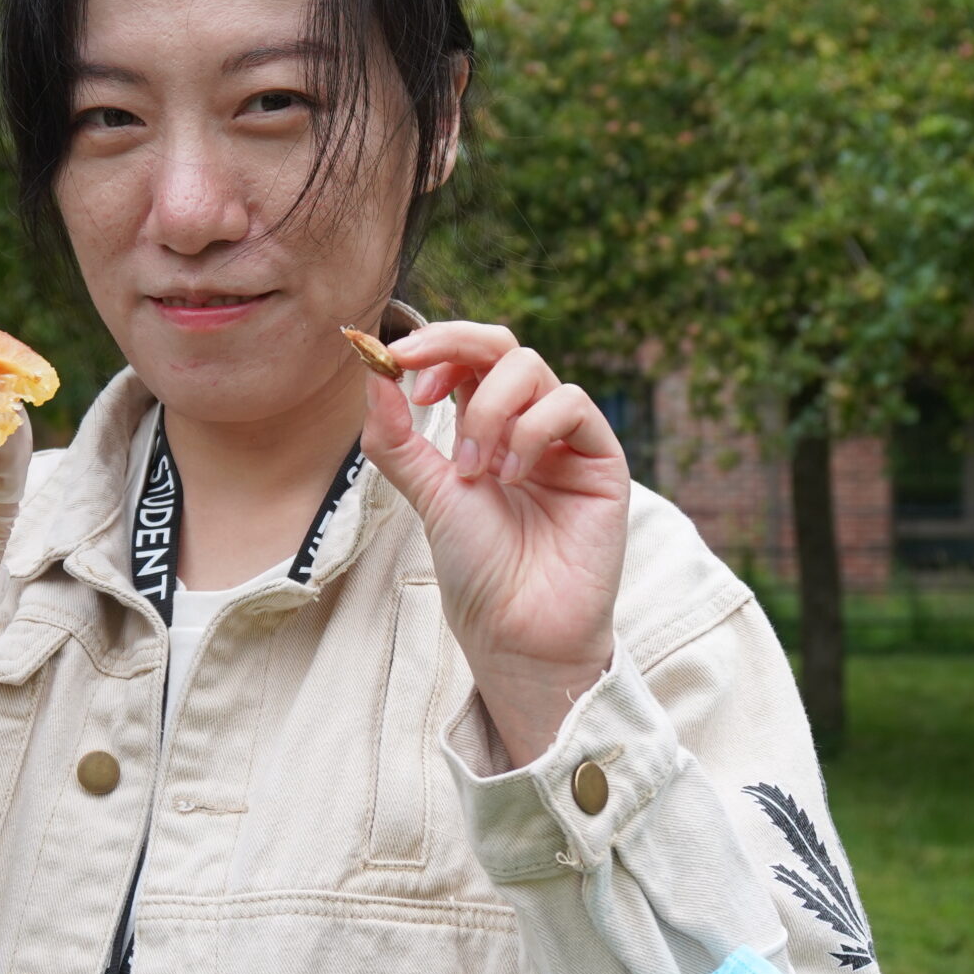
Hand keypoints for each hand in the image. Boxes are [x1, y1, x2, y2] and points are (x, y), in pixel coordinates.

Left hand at [358, 321, 629, 768]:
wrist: (516, 629)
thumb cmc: (477, 567)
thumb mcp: (426, 492)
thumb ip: (396, 437)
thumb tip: (371, 372)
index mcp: (487, 425)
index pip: (467, 357)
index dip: (433, 346)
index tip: (394, 363)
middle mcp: (529, 422)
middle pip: (502, 344)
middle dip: (455, 348)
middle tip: (420, 383)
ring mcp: (567, 438)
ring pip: (532, 368)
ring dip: (487, 411)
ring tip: (473, 471)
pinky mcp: (602, 458)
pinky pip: (570, 404)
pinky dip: (530, 432)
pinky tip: (511, 477)